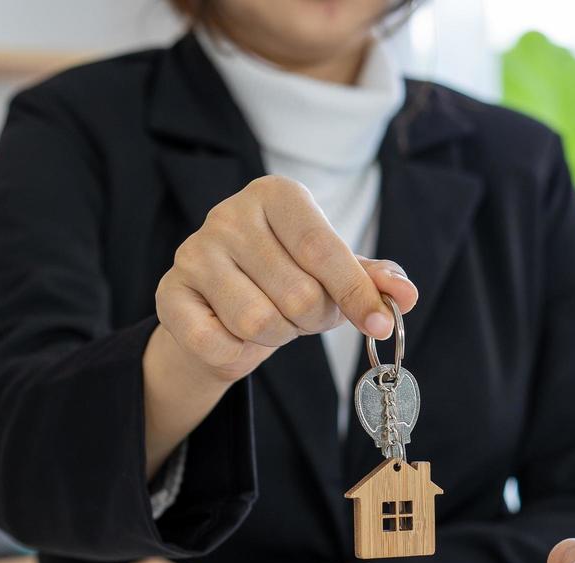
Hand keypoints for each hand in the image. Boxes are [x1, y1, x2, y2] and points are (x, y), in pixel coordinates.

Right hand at [152, 174, 418, 385]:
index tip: (382, 325)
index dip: (356, 293)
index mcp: (276, 195)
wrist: (216, 307)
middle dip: (311, 319)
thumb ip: (371, 280)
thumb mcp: (332, 274)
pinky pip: (219, 345)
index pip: (323, 249)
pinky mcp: (169, 294)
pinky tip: (236, 337)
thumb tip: (406, 296)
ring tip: (271, 322)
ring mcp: (193, 253)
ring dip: (276, 337)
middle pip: (297, 294)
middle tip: (303, 315)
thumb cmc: (283, 280)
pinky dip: (239, 355)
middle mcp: (228, 214)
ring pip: (259, 322)